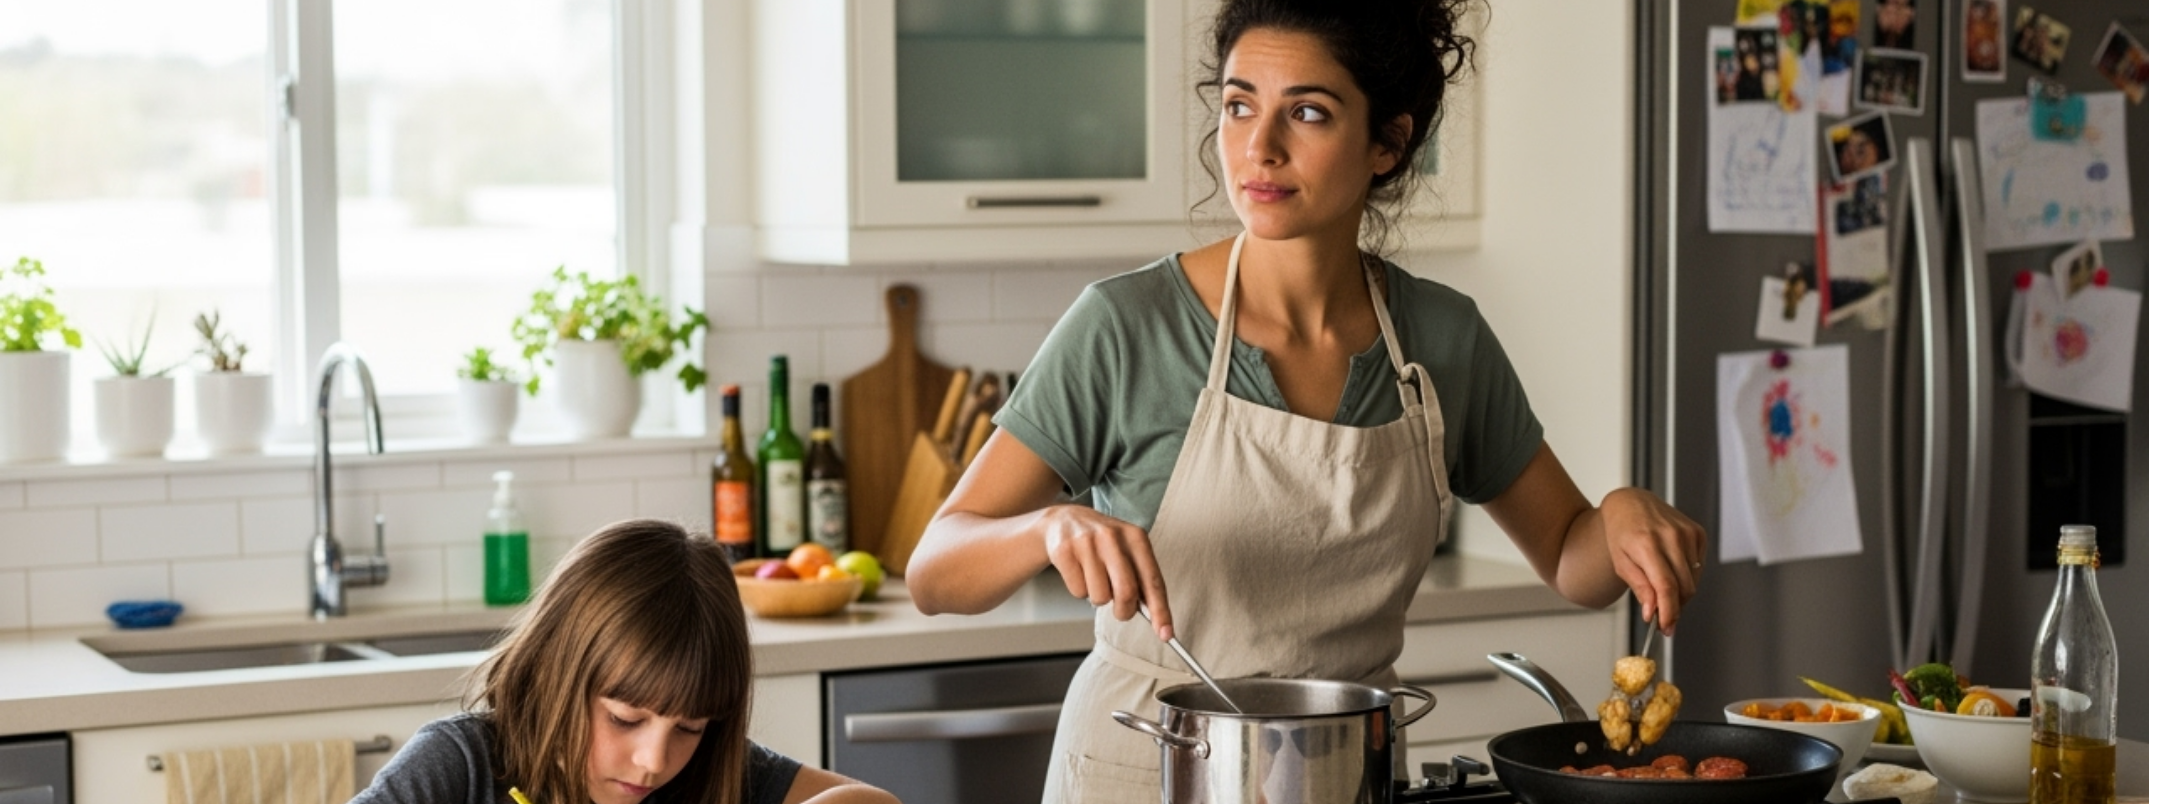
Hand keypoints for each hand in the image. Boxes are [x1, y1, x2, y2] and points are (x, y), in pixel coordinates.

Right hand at [1039, 504, 1172, 640]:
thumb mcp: (1127, 551)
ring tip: (1095, 579)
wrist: (1064, 520)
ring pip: (1100, 597)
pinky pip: (1078, 592)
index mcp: (1135, 537)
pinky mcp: (1064, 551)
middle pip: (1126, 592)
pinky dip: (1080, 590)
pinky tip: (1079, 572)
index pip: (1153, 580)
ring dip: (1099, 598)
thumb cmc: (1102, 544)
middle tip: (1121, 611)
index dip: (1160, 611)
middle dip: (1125, 611)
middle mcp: (1112, 536)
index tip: (1166, 634)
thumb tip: (1157, 619)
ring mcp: (1086, 542)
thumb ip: (1141, 579)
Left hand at [1599, 488, 1705, 635]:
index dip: (1669, 612)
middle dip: (1674, 607)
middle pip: (1684, 587)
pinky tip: (1672, 568)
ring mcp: (1687, 532)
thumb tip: (1652, 612)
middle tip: (1662, 616)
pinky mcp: (1697, 532)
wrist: (1631, 503)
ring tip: (1663, 589)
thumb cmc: (1622, 532)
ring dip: (1681, 593)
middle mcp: (1670, 536)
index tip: (1666, 627)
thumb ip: (1639, 587)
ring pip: (1693, 580)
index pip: (1666, 586)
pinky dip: (1688, 576)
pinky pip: (1699, 566)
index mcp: (1647, 544)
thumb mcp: (1621, 562)